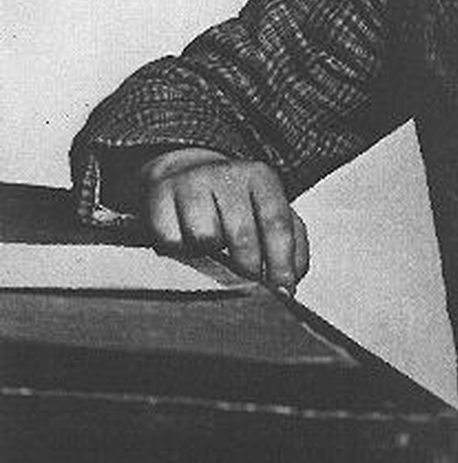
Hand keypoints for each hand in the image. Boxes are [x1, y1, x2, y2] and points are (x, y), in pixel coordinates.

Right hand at [139, 149, 308, 292]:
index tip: (283, 289)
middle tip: (247, 277)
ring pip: (205, 239)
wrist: (186, 173)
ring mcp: (192, 182)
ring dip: (209, 253)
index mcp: (261, 177)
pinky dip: (180, 249)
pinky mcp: (160, 194)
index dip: (281, 261)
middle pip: (242, 235)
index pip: (277, 223)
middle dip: (248, 266)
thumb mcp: (269, 211)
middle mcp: (227, 174)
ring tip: (211, 244)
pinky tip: (185, 237)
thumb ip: (291, 244)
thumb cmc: (234, 202)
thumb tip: (291, 280)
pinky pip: (172, 241)